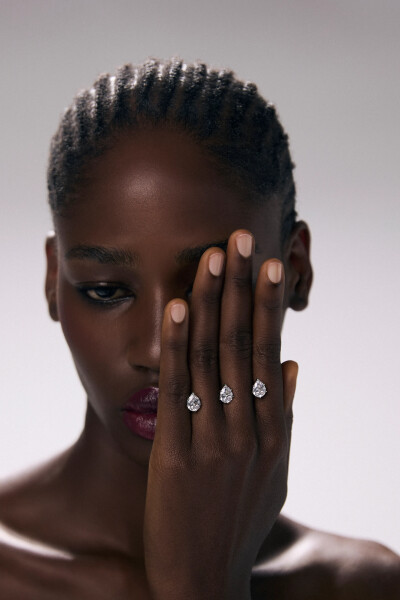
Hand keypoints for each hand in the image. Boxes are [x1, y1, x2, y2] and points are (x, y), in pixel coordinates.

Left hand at [144, 230, 297, 599]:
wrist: (206, 579)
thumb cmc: (238, 519)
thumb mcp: (275, 470)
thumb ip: (284, 416)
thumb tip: (292, 365)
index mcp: (275, 430)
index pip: (270, 352)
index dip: (269, 304)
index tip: (268, 263)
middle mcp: (251, 430)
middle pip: (246, 344)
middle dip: (243, 287)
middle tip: (241, 239)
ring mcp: (215, 442)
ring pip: (214, 359)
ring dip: (213, 304)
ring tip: (213, 258)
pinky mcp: (178, 458)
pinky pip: (178, 392)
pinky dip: (178, 347)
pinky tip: (179, 309)